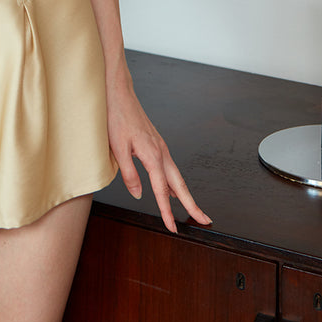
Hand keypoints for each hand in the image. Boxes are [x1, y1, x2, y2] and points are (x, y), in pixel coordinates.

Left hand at [107, 75, 211, 233]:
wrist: (119, 94)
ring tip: (191, 209)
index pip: (161, 191)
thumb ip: (129, 174)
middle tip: (205, 219)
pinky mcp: (156, 143)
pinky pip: (169, 167)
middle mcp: (161, 151)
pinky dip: (174, 181)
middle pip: (180, 184)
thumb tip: (139, 194)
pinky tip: (170, 187)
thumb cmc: (117, 117)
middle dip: (192, 204)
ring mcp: (160, 146)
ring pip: (176, 175)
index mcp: (152, 155)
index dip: (167, 211)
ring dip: (185, 193)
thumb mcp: (118, 149)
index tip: (173, 227)